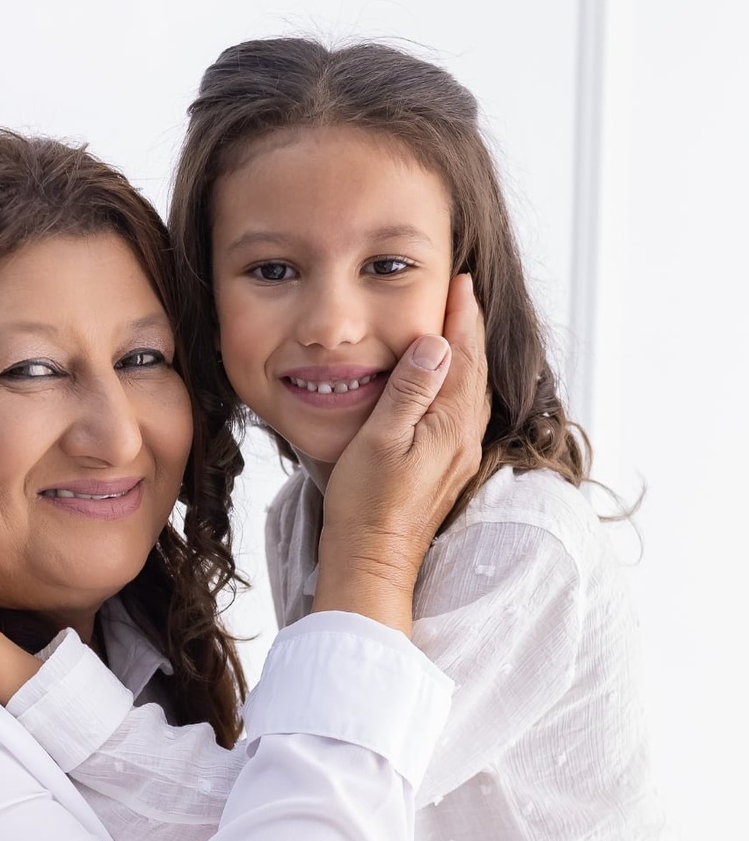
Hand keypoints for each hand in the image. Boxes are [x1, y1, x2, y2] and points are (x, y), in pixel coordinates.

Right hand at [313, 274, 488, 634]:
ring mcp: (457, 455)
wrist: (372, 560)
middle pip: (474, 369)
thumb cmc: (366, 504)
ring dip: (465, 354)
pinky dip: (457, 383)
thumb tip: (437, 343)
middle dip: (468, 328)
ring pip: (471, 391)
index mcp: (451, 424)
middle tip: (461, 291)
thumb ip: (410, 389)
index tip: (459, 280)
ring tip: (456, 326)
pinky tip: (445, 381)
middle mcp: (464, 438)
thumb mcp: (381, 438)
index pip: (462, 355)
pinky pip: (461, 411)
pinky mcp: (446, 469)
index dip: (462, 315)